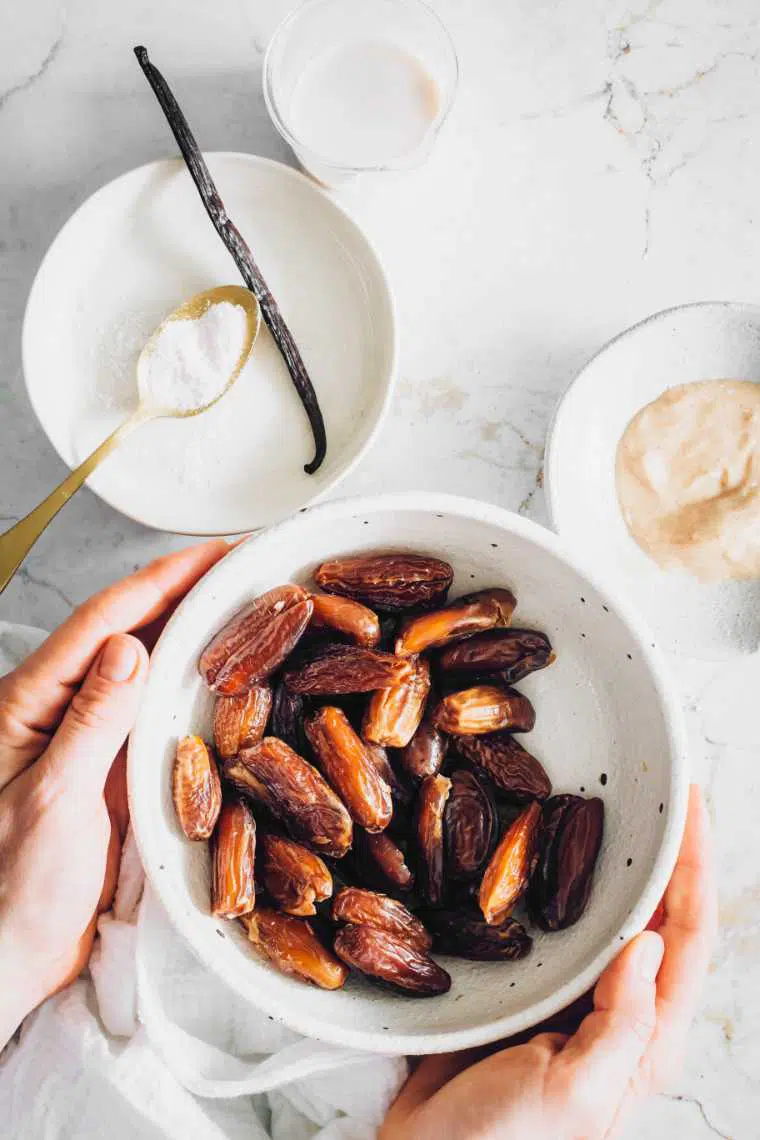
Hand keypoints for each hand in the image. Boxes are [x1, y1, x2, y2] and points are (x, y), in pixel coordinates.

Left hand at [0, 541, 227, 1045]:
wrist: (11, 954)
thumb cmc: (11, 887)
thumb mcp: (53, 800)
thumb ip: (90, 722)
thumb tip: (129, 647)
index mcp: (30, 702)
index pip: (102, 622)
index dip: (161, 580)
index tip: (213, 553)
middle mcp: (61, 708)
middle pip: (128, 629)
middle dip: (184, 590)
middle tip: (243, 565)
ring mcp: (90, 736)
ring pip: (147, 665)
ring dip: (193, 631)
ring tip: (244, 604)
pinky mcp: (113, 766)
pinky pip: (158, 711)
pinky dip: (192, 685)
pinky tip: (225, 672)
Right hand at [381, 785, 715, 1139]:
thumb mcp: (576, 1093)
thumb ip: (621, 1025)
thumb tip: (649, 943)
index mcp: (647, 1037)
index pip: (689, 934)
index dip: (695, 865)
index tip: (690, 803)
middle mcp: (620, 1008)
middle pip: (658, 912)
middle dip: (665, 849)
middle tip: (656, 787)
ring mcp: (574, 994)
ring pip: (607, 910)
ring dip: (614, 858)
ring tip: (610, 804)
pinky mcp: (531, 985)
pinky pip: (555, 921)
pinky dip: (557, 880)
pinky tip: (543, 848)